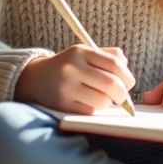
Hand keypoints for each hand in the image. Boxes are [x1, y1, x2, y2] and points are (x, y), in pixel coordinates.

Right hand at [14, 45, 134, 114]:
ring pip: (102, 101)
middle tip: (123, 99)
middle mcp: (72, 68)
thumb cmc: (66, 67)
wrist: (34, 80)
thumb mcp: (83, 54)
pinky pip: (90, 112)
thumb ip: (107, 56)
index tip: (129, 84)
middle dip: (123, 95)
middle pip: (112, 84)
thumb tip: (126, 67)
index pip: (115, 64)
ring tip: (101, 99)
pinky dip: (94, 110)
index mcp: (80, 52)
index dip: (127, 77)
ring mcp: (66, 88)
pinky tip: (88, 104)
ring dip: (107, 103)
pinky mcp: (62, 105)